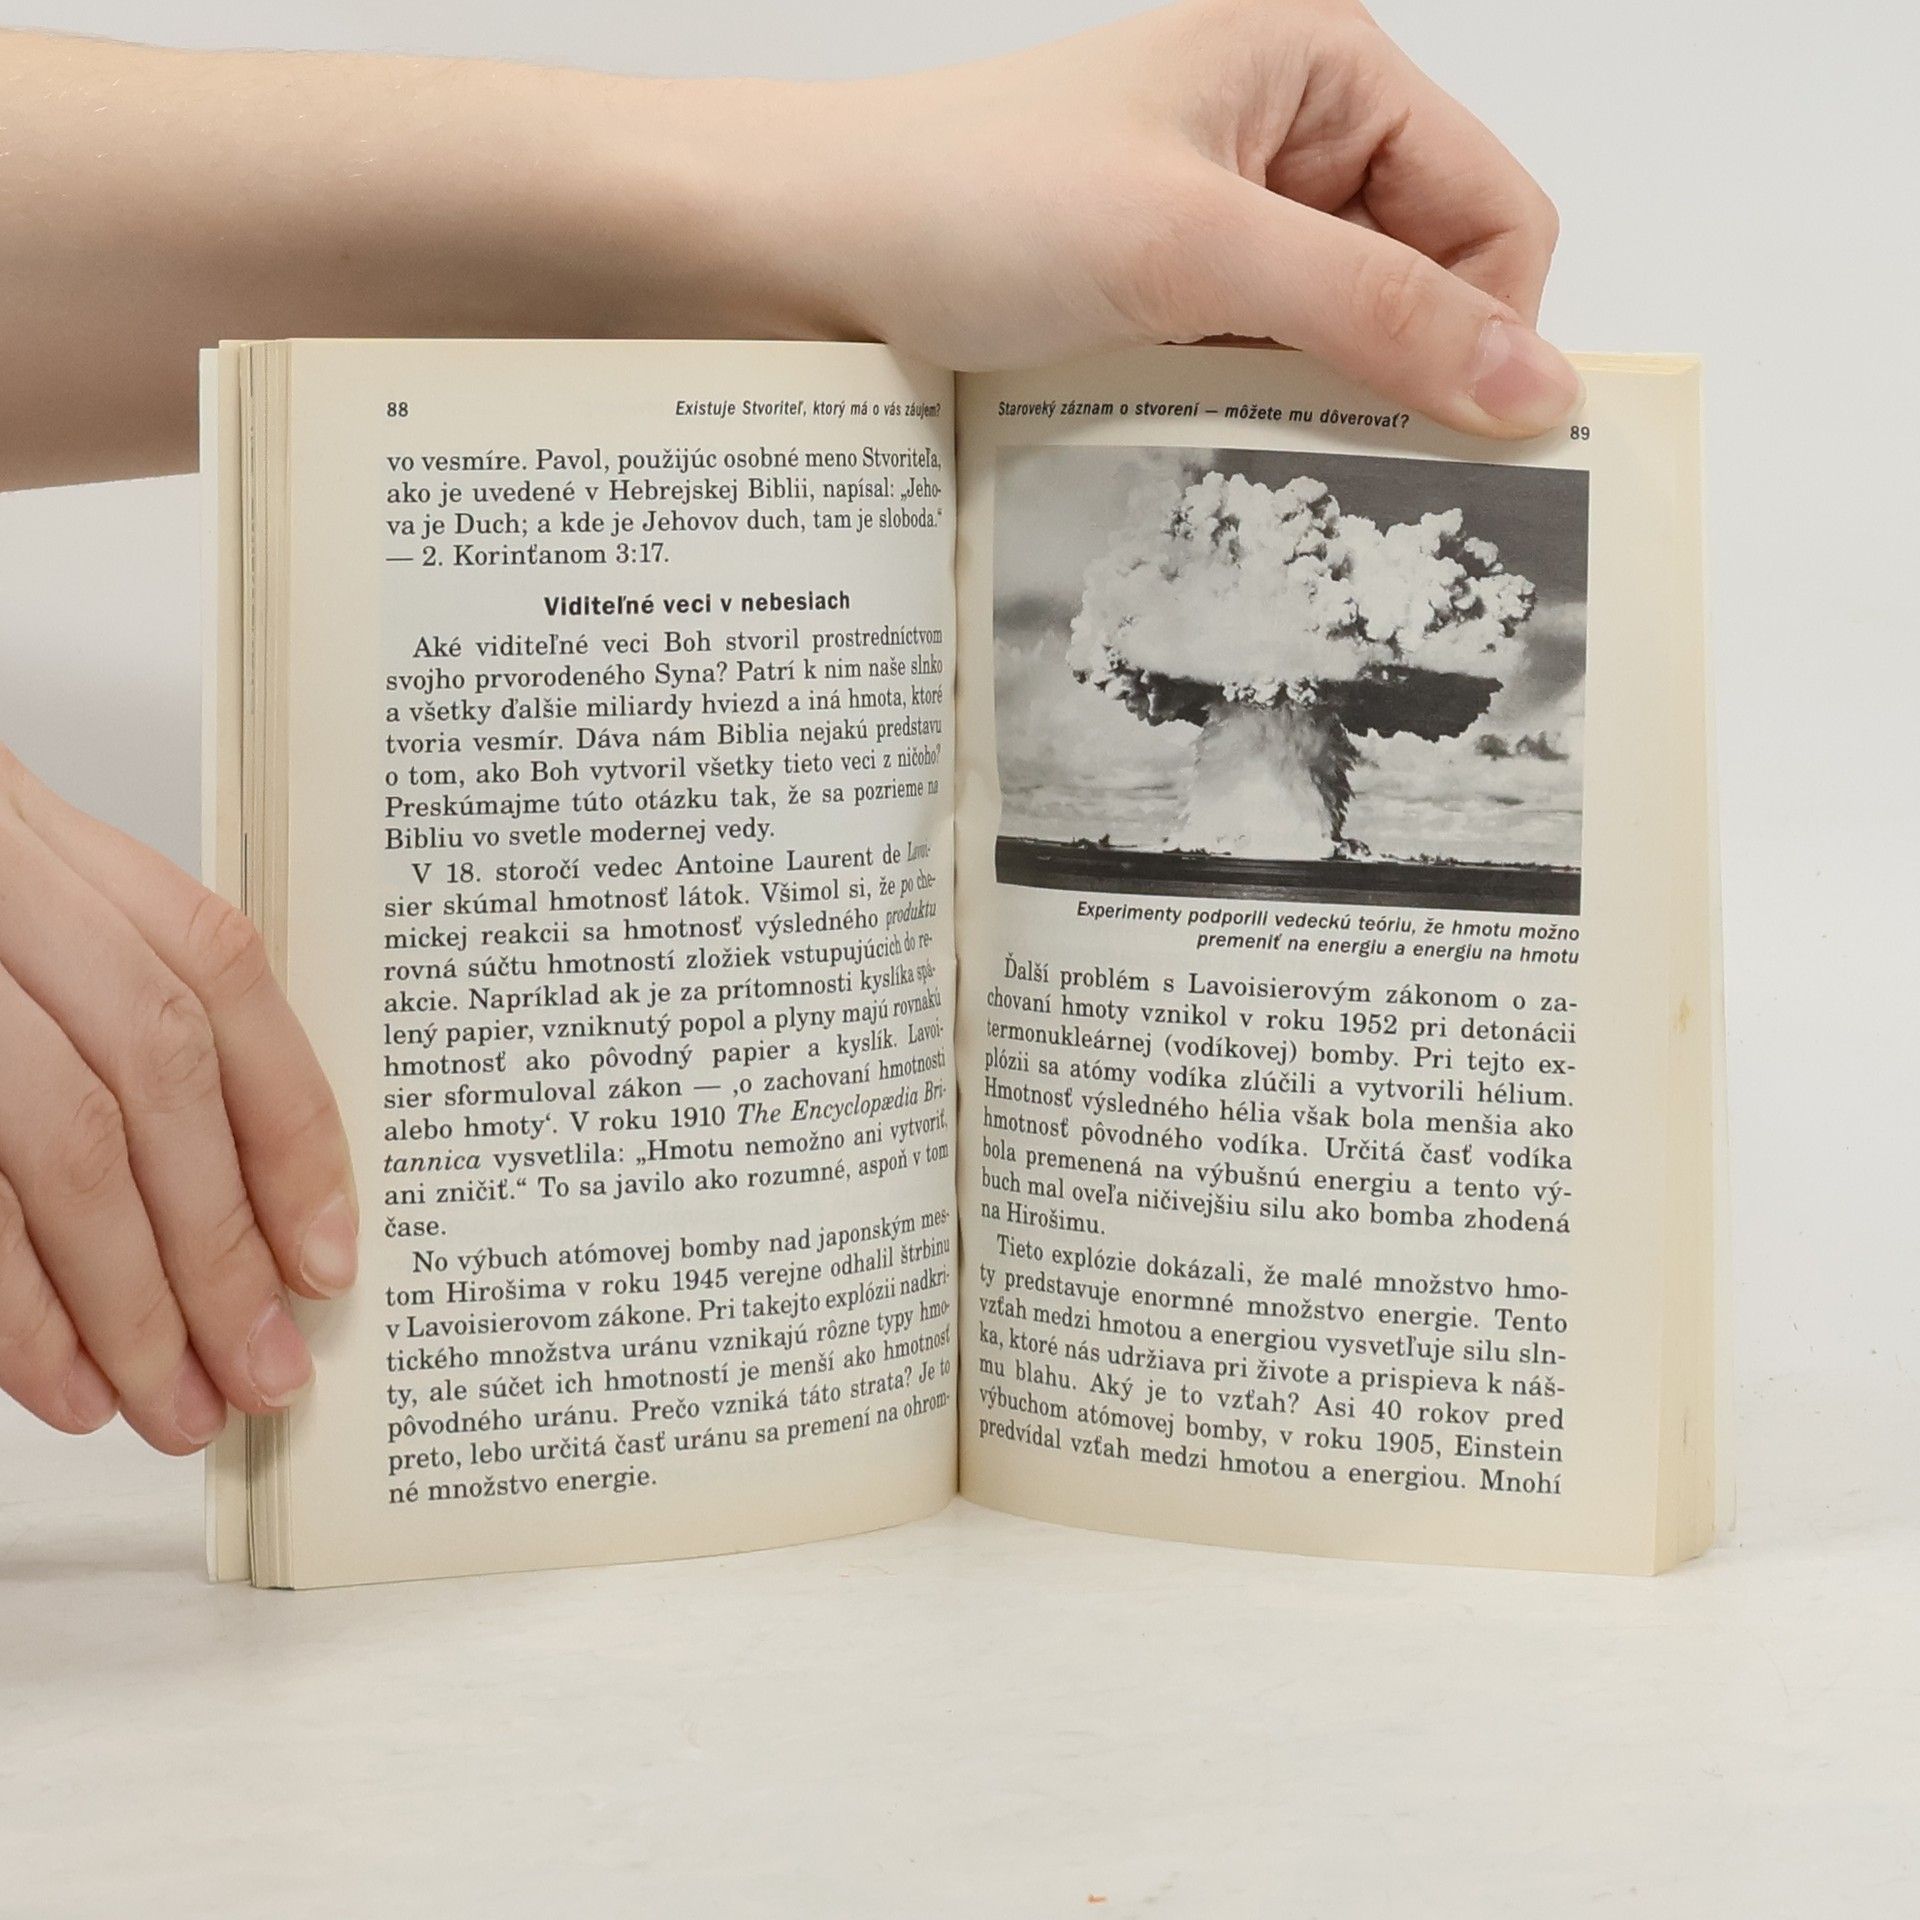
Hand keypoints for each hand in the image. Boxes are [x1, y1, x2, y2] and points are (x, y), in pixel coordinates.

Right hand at [0, 749, 354, 1450]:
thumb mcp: (5, 910)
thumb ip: (103, 1006)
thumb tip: (240, 1199)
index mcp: (34, 839)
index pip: (214, 975)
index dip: (288, 1121)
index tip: (328, 1253)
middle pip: (150, 1075)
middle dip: (219, 1245)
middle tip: (264, 1370)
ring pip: (59, 1142)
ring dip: (127, 1300)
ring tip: (174, 1406)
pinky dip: (12, 1306)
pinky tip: (58, 1382)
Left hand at [760, 0, 1574, 434]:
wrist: (798, 250)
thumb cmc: (966, 200)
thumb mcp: (1192, 247)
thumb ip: (1373, 312)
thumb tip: (1535, 390)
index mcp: (1324, 73)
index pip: (1493, 216)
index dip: (1488, 331)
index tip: (1452, 442)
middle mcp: (1286, 144)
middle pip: (1423, 290)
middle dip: (1397, 384)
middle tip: (1347, 484)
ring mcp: (1222, 229)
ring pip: (1337, 347)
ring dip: (1312, 416)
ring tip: (1252, 465)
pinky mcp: (1164, 302)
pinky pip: (1255, 377)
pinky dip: (1245, 424)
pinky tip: (1204, 457)